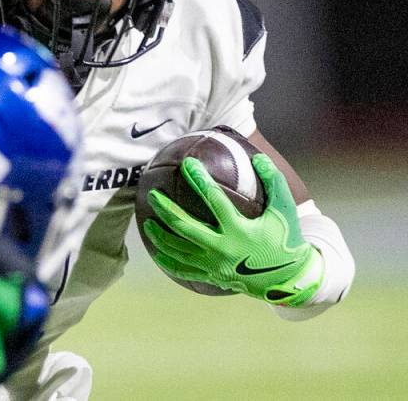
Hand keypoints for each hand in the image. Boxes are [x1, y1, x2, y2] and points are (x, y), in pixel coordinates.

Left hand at [142, 154, 322, 305]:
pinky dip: (166, 260)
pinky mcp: (211, 277)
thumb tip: (258, 157)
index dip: (199, 179)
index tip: (187, 164)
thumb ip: (273, 182)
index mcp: (239, 229)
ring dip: (159, 235)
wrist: (288, 279)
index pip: (214, 199)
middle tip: (152, 194)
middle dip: (165, 209)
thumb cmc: (285, 239)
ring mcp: (214, 265)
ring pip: (177, 250)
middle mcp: (223, 248)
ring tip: (147, 221)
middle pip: (184, 226)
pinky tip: (156, 251)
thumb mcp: (284, 210)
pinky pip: (182, 270)